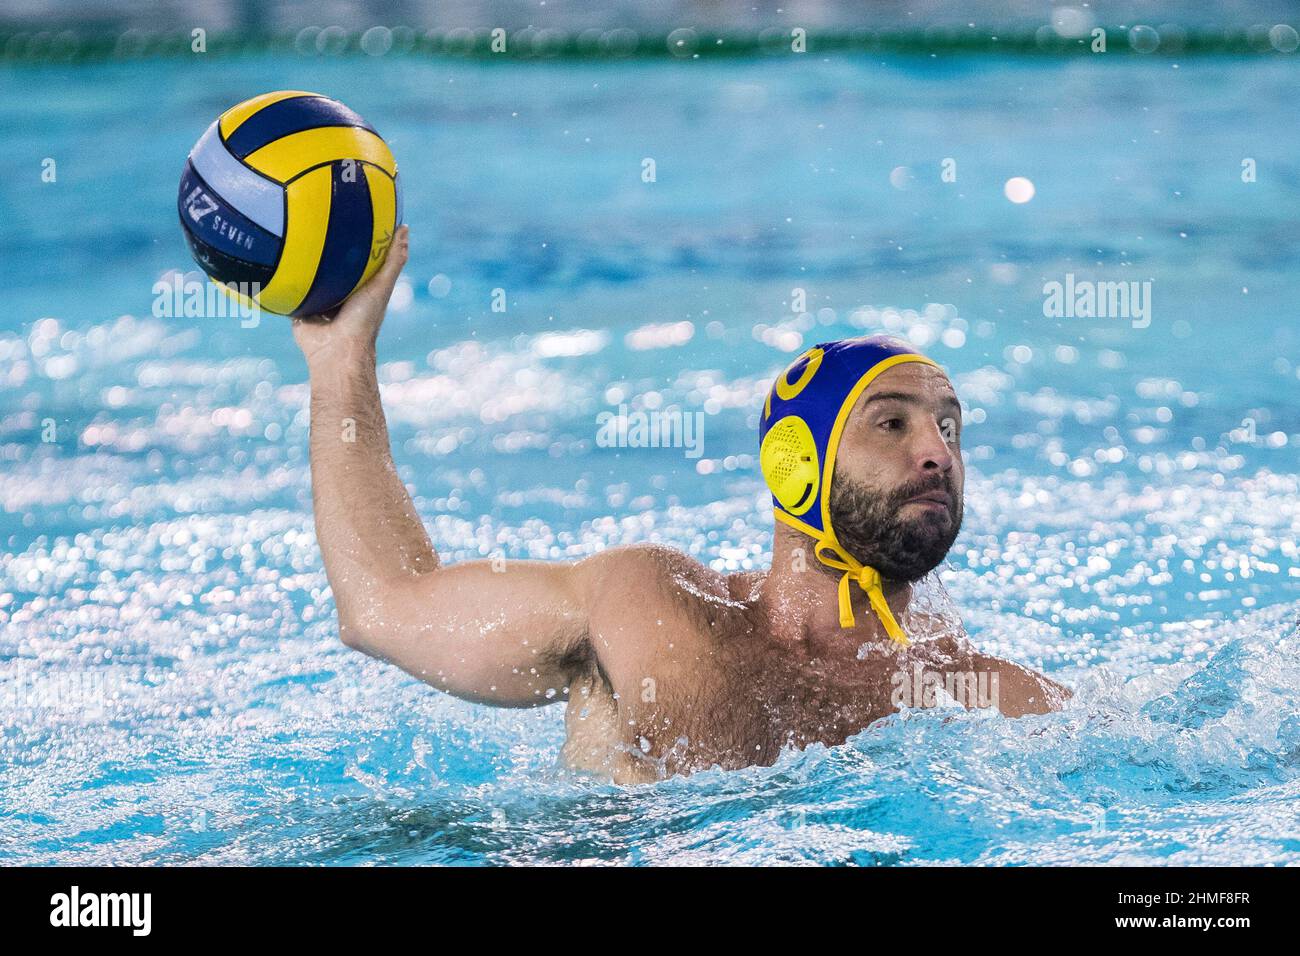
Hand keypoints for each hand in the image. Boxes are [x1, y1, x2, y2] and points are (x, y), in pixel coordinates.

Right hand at [292, 225, 409, 365]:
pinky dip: (280, 281)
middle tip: (313, 219)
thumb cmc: (363, 319)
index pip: (359, 260)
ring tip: (289, 234)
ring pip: (308, 278)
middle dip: (325, 249)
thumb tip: (404, 227)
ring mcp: (318, 303)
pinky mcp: (298, 310)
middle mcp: (339, 295)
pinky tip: (270, 260)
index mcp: (360, 289)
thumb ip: (393, 259)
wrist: (335, 350)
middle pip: (332, 267)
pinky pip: (287, 292)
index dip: (356, 241)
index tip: (349, 215)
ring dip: (300, 264)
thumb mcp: (382, 284)